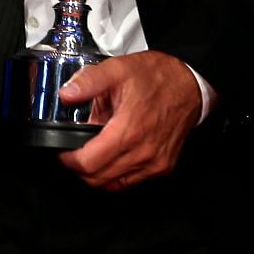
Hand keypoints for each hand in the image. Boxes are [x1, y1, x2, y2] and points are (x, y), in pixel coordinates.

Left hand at [55, 51, 200, 189]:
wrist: (189, 85)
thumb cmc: (157, 77)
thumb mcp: (118, 69)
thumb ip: (89, 82)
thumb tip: (66, 94)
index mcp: (129, 130)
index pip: (89, 163)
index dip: (69, 160)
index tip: (64, 151)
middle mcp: (143, 152)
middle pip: (98, 179)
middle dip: (80, 168)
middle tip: (74, 152)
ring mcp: (155, 163)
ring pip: (113, 185)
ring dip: (97, 173)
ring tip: (93, 152)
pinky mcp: (162, 167)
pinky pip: (131, 181)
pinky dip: (116, 174)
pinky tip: (113, 155)